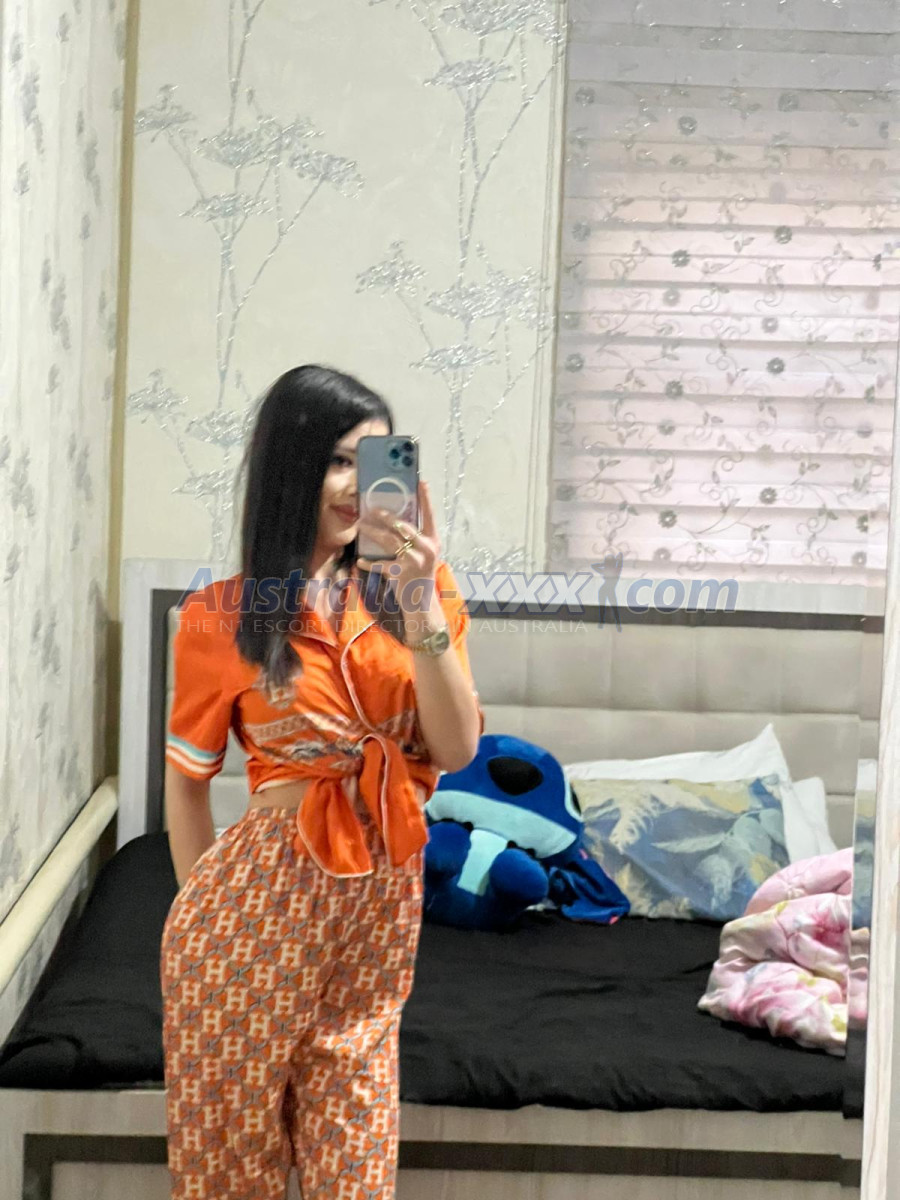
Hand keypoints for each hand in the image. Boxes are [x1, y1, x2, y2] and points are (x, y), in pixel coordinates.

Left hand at [357, 480, 440, 611]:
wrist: (422, 601)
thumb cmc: (421, 573)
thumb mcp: (425, 553)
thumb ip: (416, 538)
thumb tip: (397, 520)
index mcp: (433, 541)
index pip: (429, 516)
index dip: (425, 499)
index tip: (421, 482)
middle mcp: (426, 549)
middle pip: (403, 526)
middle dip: (386, 516)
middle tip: (372, 509)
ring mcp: (414, 561)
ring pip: (390, 540)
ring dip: (373, 532)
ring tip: (361, 526)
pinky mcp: (401, 574)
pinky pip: (381, 564)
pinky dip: (369, 563)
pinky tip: (361, 560)